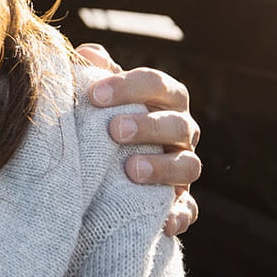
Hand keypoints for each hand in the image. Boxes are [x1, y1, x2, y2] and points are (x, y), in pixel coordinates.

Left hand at [77, 44, 202, 235]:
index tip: (93, 95)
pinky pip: (189, 209)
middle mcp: (182, 130)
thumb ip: (97, 74)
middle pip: (177, 124)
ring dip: (162, 167)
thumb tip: (87, 54)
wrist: (110, 168)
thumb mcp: (102, 97)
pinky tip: (164, 222)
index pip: (156, 83)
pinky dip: (180, 215)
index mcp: (165, 99)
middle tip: (114, 130)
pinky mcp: (182, 201)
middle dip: (148, 126)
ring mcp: (183, 166)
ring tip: (131, 170)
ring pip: (189, 165)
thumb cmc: (106, 119)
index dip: (128, 87)